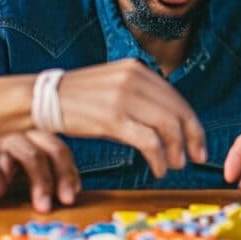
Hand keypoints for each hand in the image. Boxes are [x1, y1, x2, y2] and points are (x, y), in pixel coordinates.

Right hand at [0, 130, 79, 211]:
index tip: (69, 199)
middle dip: (46, 182)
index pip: (60, 152)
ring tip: (36, 204)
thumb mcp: (40, 171)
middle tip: (46, 207)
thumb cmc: (18, 168)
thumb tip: (73, 193)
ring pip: (22, 156)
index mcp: (43, 140)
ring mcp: (5, 146)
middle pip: (40, 155)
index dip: (66, 175)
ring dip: (31, 181)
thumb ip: (57, 178)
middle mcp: (26, 139)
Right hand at [57, 59, 205, 176]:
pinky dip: (158, 158)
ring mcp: (123, 97)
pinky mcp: (112, 118)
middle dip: (192, 138)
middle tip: (197, 158)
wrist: (42, 98)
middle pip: (177, 112)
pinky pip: (148, 141)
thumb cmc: (79, 99)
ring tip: (176, 165)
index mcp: (137, 69)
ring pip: (167, 126)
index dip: (193, 123)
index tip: (198, 144)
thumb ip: (141, 97)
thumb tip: (169, 123)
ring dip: (176, 150)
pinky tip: (158, 169)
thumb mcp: (114, 86)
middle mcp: (134, 78)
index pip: (176, 98)